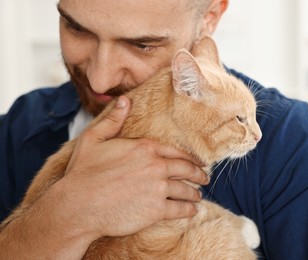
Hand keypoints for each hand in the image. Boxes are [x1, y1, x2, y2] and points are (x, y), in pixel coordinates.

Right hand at [60, 96, 208, 237]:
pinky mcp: (156, 210)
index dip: (190, 158)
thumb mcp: (93, 139)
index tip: (197, 162)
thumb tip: (125, 100)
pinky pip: (180, 209)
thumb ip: (113, 120)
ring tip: (198, 196)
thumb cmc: (82, 173)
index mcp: (144, 148)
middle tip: (205, 178)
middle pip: (186, 169)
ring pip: (186, 190)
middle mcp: (156, 166)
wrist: (77, 206)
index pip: (176, 152)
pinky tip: (192, 211)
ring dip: (195, 193)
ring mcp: (158, 188)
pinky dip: (189, 210)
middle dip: (198, 174)